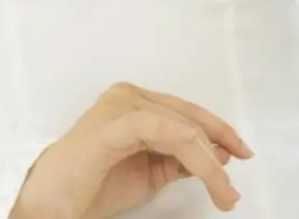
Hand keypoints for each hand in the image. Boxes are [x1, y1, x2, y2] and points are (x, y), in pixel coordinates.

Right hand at [10, 82, 250, 218]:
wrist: (55, 202)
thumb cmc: (97, 185)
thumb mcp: (151, 171)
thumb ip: (180, 159)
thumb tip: (223, 154)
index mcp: (135, 102)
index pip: (187, 112)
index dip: (219, 132)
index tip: (243, 155)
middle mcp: (128, 95)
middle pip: (188, 119)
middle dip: (217, 154)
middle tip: (231, 191)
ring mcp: (118, 106)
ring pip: (180, 128)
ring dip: (208, 162)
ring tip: (223, 193)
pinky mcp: (111, 124)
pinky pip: (158, 129)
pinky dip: (186, 148)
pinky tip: (204, 167)